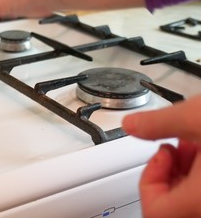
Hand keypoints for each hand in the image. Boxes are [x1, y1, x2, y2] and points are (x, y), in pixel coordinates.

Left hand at [122, 95, 200, 217]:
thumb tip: (131, 125)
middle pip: (173, 206)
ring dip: (185, 171)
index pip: (155, 211)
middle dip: (168, 172)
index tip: (159, 154)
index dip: (148, 180)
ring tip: (194, 141)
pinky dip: (200, 174)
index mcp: (200, 200)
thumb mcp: (198, 117)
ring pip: (192, 200)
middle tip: (177, 146)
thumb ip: (157, 123)